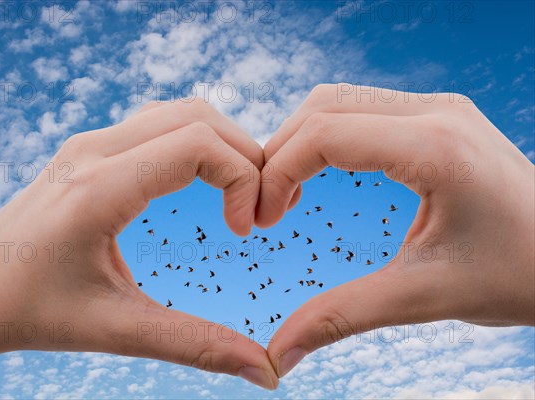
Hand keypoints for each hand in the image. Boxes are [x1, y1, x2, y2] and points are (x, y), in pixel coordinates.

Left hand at [0, 99, 278, 389]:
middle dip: (245, 156)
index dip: (242, 178)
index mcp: (98, 188)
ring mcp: (89, 143)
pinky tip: (203, 181)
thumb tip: (264, 371)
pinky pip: (160, 122)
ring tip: (238, 193)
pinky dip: (196, 141)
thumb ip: (195, 345)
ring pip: (180, 112)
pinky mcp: (90, 148)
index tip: (246, 230)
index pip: (197, 144)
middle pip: (199, 117)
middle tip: (255, 210)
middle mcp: (93, 150)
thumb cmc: (32, 311)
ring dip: (223, 144)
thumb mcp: (115, 330)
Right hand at [256, 83, 534, 376]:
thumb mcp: (424, 296)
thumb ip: (342, 316)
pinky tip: (321, 174)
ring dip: (301, 142)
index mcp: (436, 147)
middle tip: (266, 209)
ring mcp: (439, 108)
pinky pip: (362, 109)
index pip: (325, 134)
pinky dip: (327, 137)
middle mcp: (437, 112)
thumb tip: (279, 354)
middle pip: (323, 107)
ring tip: (287, 194)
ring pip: (338, 102)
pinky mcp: (438, 117)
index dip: (276, 172)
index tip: (261, 220)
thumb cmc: (517, 276)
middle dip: (280, 154)